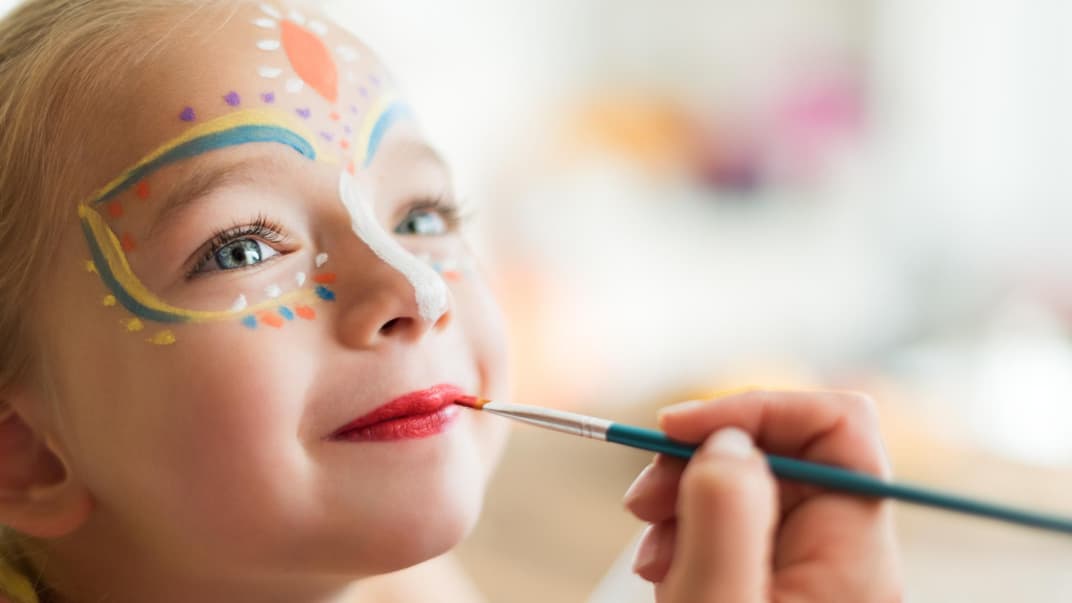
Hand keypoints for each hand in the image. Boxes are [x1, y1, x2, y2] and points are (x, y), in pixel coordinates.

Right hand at [623, 390, 901, 601]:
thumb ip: (726, 518)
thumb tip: (728, 439)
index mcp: (855, 559)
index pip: (840, 426)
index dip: (758, 406)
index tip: (678, 426)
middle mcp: (846, 557)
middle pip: (784, 453)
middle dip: (704, 461)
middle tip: (644, 499)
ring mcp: (815, 572)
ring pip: (752, 487)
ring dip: (688, 503)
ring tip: (652, 555)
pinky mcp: (783, 584)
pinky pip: (739, 529)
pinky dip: (692, 535)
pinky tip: (667, 570)